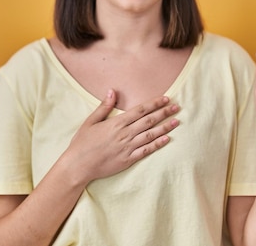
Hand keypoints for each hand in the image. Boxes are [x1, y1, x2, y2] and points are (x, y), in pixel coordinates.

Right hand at [65, 90, 179, 184]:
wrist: (79, 165)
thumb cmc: (82, 143)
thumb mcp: (90, 121)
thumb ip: (104, 107)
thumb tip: (112, 91)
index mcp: (116, 123)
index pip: (140, 110)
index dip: (154, 104)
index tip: (166, 99)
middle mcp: (125, 134)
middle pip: (149, 121)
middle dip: (164, 113)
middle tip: (177, 107)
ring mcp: (128, 147)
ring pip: (151, 135)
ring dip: (165, 127)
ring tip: (176, 121)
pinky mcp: (128, 159)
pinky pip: (146, 151)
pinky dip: (157, 144)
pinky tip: (167, 139)